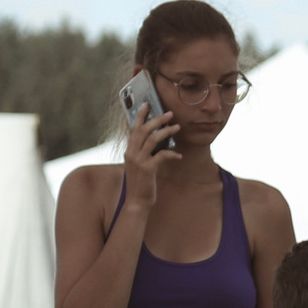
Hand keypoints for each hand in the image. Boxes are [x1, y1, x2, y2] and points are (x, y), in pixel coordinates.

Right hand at [118, 98, 179, 213]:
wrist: (137, 202)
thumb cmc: (141, 184)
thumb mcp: (139, 165)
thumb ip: (143, 153)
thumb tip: (155, 141)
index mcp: (129, 151)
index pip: (134, 129)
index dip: (140, 115)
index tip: (147, 104)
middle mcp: (132, 154)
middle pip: (143, 130)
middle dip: (157, 119)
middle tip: (169, 114)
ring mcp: (138, 161)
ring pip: (152, 139)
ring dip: (166, 131)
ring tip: (177, 127)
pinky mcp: (147, 170)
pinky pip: (161, 156)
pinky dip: (171, 154)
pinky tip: (178, 156)